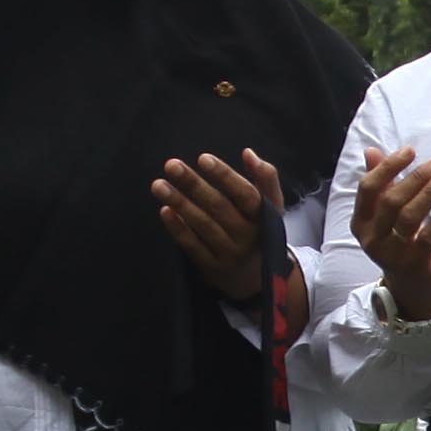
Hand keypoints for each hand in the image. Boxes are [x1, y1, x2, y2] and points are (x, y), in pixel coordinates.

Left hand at [156, 149, 285, 301]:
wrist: (257, 278)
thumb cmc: (259, 229)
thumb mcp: (272, 205)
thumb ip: (265, 177)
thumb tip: (248, 153)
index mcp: (264, 216)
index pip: (245, 193)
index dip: (225, 176)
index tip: (203, 158)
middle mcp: (247, 235)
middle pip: (219, 207)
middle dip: (194, 184)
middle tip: (171, 165)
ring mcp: (230, 253)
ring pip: (203, 225)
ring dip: (180, 203)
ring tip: (158, 185)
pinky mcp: (212, 267)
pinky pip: (192, 246)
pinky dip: (178, 228)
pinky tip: (164, 210)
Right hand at [352, 146, 430, 323]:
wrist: (412, 284)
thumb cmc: (398, 240)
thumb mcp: (383, 215)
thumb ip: (379, 183)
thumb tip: (371, 151)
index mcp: (360, 222)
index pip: (368, 188)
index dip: (388, 167)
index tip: (409, 151)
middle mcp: (372, 238)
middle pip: (391, 201)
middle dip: (416, 177)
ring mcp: (393, 252)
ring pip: (410, 216)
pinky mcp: (415, 262)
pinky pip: (428, 236)